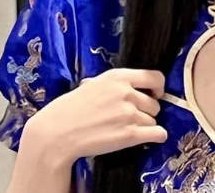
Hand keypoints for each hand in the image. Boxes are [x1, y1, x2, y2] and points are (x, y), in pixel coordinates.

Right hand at [24, 68, 167, 165]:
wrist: (57, 133)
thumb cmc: (69, 110)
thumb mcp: (92, 85)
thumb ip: (113, 84)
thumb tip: (127, 85)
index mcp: (118, 77)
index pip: (154, 76)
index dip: (157, 87)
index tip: (154, 94)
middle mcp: (126, 93)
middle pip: (155, 103)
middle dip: (146, 111)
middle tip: (132, 117)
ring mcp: (129, 113)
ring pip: (153, 120)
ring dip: (145, 125)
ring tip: (128, 128)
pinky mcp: (130, 134)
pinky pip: (158, 133)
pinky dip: (157, 136)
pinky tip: (151, 137)